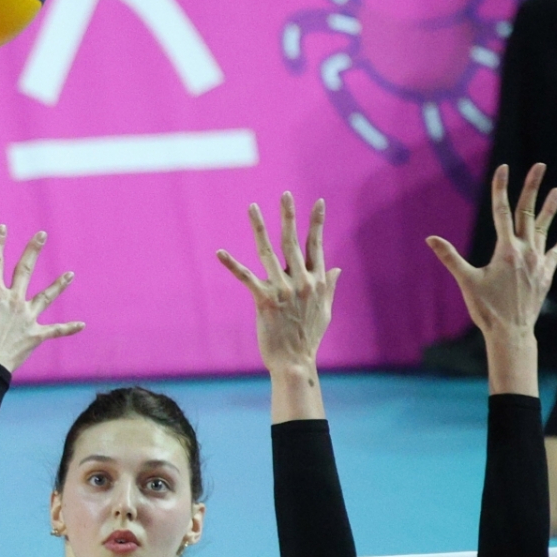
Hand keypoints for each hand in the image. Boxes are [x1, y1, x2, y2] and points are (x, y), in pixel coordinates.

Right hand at [0, 225, 83, 372]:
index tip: (3, 228)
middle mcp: (14, 300)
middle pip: (25, 270)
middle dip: (33, 250)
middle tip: (42, 235)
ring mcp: (27, 317)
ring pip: (46, 297)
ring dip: (58, 285)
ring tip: (70, 274)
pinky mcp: (35, 336)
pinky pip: (55, 331)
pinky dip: (68, 329)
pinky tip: (82, 325)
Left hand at [217, 193, 339, 371]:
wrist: (295, 362)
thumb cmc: (309, 338)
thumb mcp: (325, 310)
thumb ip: (329, 286)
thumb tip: (336, 268)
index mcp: (316, 281)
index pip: (316, 246)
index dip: (316, 223)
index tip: (317, 202)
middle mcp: (301, 281)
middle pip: (293, 241)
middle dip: (289, 216)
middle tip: (285, 194)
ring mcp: (283, 289)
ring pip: (269, 252)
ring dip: (259, 227)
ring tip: (252, 207)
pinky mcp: (265, 300)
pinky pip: (246, 277)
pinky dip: (232, 264)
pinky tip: (220, 252)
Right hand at [427, 163, 556, 339]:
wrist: (511, 332)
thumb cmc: (486, 309)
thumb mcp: (466, 282)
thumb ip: (450, 257)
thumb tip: (430, 239)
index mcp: (505, 250)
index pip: (502, 211)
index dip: (501, 188)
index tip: (503, 168)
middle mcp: (525, 251)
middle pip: (528, 212)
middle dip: (532, 187)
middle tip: (540, 166)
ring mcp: (538, 262)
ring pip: (545, 228)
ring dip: (551, 208)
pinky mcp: (545, 274)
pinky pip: (555, 254)